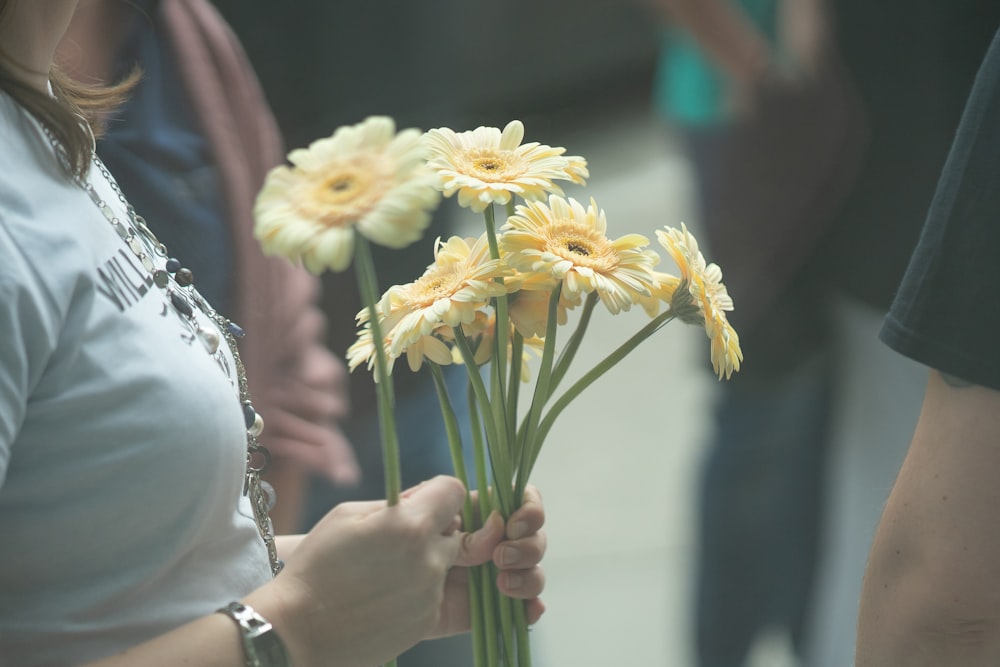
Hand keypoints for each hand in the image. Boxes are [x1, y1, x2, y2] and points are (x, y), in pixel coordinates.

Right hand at [257, 476, 544, 666]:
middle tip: (411, 533)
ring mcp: (432, 594)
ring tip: (396, 566)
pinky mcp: (430, 622)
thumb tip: (426, 496)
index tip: (426, 500)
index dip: (441, 492)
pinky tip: (394, 590)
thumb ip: (398, 502)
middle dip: (442, 526)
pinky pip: (444, 594)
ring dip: (436, 558)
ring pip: (455, 562)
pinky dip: (427, 587)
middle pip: (463, 527)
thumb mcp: (349, 514)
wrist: (297, 629)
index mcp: (410, 525)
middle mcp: (430, 559)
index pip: (456, 490)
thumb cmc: (316, 566)